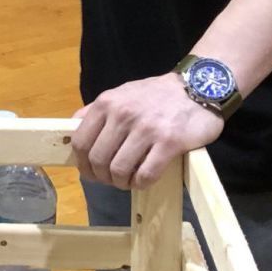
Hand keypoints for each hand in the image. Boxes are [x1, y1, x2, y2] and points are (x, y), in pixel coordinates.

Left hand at [70, 73, 223, 188]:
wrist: (198, 87)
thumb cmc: (157, 94)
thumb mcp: (122, 94)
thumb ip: (98, 111)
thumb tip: (72, 129)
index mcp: (107, 103)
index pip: (81, 142)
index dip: (83, 164)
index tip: (90, 172)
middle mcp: (123, 115)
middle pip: (98, 161)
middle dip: (102, 177)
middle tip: (112, 180)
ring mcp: (146, 129)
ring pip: (119, 171)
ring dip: (121, 183)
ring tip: (128, 180)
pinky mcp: (169, 143)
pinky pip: (145, 175)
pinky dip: (141, 183)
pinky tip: (144, 180)